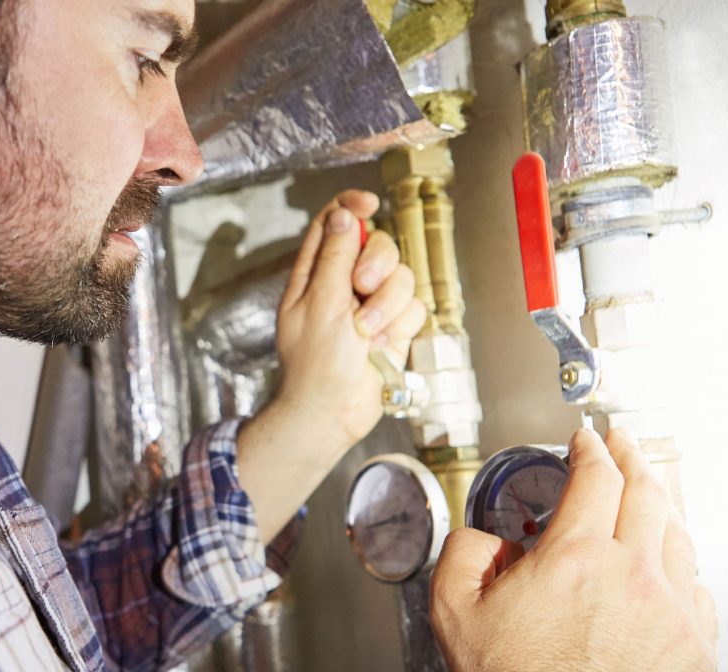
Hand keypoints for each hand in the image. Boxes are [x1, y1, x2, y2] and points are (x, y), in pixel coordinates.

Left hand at [270, 190, 423, 449]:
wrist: (332, 412)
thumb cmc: (315, 363)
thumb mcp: (319, 303)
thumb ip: (334, 257)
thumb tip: (343, 214)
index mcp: (314, 272)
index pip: (334, 222)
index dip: (352, 206)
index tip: (369, 203)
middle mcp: (344, 283)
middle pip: (377, 244)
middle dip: (377, 264)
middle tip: (362, 288)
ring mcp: (371, 305)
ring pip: (401, 276)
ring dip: (388, 304)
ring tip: (368, 333)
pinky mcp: (393, 326)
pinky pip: (413, 307)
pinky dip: (399, 326)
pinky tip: (380, 347)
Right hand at [423, 428, 717, 671]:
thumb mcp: (453, 612)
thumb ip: (462, 556)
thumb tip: (482, 539)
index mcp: (576, 555)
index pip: (597, 478)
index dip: (592, 449)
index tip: (589, 439)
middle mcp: (633, 573)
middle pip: (649, 493)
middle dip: (635, 458)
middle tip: (627, 444)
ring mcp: (672, 612)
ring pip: (680, 538)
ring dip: (664, 507)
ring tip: (653, 497)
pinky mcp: (695, 650)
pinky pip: (699, 592)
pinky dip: (683, 569)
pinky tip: (671, 571)